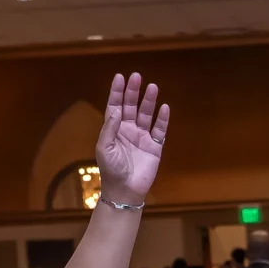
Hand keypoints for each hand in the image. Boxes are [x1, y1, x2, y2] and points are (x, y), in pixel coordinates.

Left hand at [96, 73, 169, 202]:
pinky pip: (159, 130)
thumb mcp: (104, 148)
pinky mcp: (154, 147)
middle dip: (133, 91)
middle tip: (137, 76)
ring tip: (153, 87)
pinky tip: (164, 108)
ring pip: (146, 114)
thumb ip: (109, 128)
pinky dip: (162, 119)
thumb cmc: (111, 170)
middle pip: (131, 106)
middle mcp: (128, 130)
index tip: (120, 77)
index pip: (115, 106)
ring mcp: (142, 137)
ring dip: (149, 101)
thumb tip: (116, 110)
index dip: (117, 92)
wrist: (125, 191)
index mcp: (114, 129)